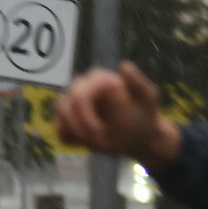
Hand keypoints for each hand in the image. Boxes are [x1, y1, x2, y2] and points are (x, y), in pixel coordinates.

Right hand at [54, 61, 184, 170]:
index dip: (86, 116)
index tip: (102, 132)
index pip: (79, 95)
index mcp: (98, 79)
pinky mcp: (68, 120)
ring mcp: (72, 104)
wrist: (140, 135)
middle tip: (100, 142)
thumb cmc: (144, 115)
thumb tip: (123, 65)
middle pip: (63, 106)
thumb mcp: (147, 98)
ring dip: (77, 134)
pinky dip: (74, 140)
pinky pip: (60, 130)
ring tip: (97, 143)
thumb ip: (137, 83)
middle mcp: (80, 87)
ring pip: (60, 118)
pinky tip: (90, 142)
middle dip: (80, 127)